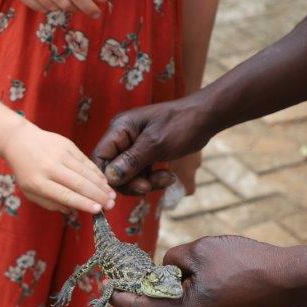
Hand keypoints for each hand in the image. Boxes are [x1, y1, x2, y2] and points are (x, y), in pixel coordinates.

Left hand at [1, 120, 116, 213]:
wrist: (20, 141)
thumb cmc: (26, 171)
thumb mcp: (30, 191)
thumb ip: (49, 203)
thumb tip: (72, 210)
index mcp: (38, 182)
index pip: (65, 195)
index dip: (83, 203)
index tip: (98, 210)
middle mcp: (49, 167)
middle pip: (78, 184)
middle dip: (98, 196)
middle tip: (111, 205)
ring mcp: (59, 154)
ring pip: (85, 172)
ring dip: (101, 185)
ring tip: (112, 195)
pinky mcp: (67, 144)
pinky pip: (85, 160)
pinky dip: (96, 172)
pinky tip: (104, 181)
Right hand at [92, 99, 213, 194]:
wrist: (206, 118)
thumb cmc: (181, 124)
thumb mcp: (156, 144)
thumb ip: (131, 161)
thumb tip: (109, 178)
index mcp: (119, 129)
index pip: (100, 157)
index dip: (106, 177)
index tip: (123, 189)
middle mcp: (123, 138)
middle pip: (113, 170)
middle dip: (131, 182)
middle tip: (148, 186)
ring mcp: (134, 147)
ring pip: (129, 175)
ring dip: (146, 182)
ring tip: (166, 178)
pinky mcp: (146, 154)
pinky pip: (142, 173)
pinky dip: (154, 179)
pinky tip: (169, 176)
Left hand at [109, 235, 306, 306]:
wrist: (291, 280)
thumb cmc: (246, 263)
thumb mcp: (200, 251)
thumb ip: (173, 259)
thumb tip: (166, 269)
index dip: (119, 294)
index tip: (104, 282)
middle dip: (139, 289)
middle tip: (123, 269)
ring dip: (162, 289)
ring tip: (154, 267)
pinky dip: (181, 292)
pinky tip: (183, 273)